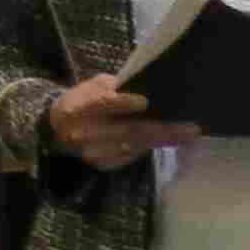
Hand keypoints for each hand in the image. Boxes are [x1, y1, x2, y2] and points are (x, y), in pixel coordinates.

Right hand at [46, 71, 197, 170]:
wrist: (59, 128)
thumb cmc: (83, 100)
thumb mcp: (93, 86)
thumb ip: (116, 87)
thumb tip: (147, 84)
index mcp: (78, 108)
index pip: (102, 104)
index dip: (123, 103)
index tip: (145, 101)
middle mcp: (84, 133)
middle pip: (127, 131)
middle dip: (161, 129)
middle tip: (190, 126)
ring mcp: (93, 152)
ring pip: (134, 146)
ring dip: (163, 140)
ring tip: (188, 133)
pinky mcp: (103, 164)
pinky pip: (132, 156)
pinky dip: (152, 147)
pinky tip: (171, 140)